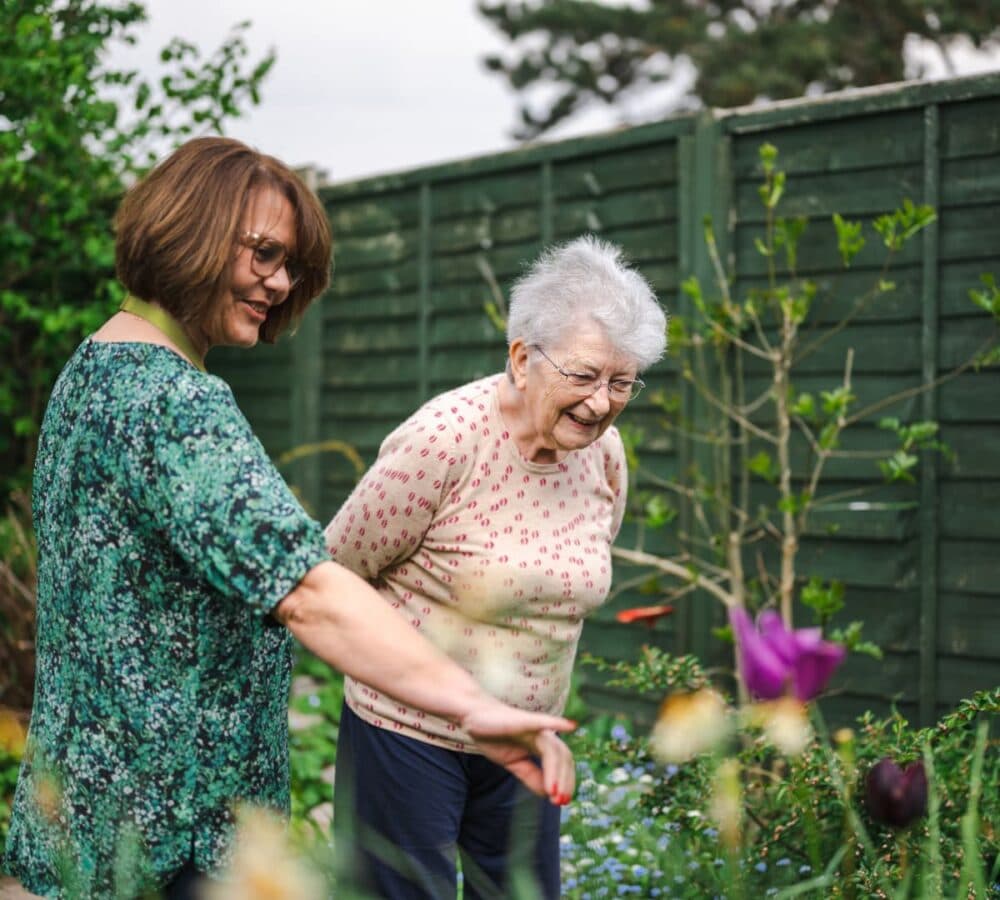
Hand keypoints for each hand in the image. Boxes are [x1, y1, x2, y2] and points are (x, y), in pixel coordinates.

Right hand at [460, 702, 575, 803]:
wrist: (473, 716)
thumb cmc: (494, 736)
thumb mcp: (514, 762)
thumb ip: (531, 776)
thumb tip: (548, 794)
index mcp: (542, 745)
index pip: (562, 764)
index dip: (565, 783)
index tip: (561, 802)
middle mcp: (543, 734)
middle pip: (563, 757)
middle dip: (564, 780)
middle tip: (559, 801)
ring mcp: (534, 726)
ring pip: (552, 749)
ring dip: (556, 771)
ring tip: (553, 792)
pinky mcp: (522, 720)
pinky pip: (541, 721)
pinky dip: (556, 723)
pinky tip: (570, 725)